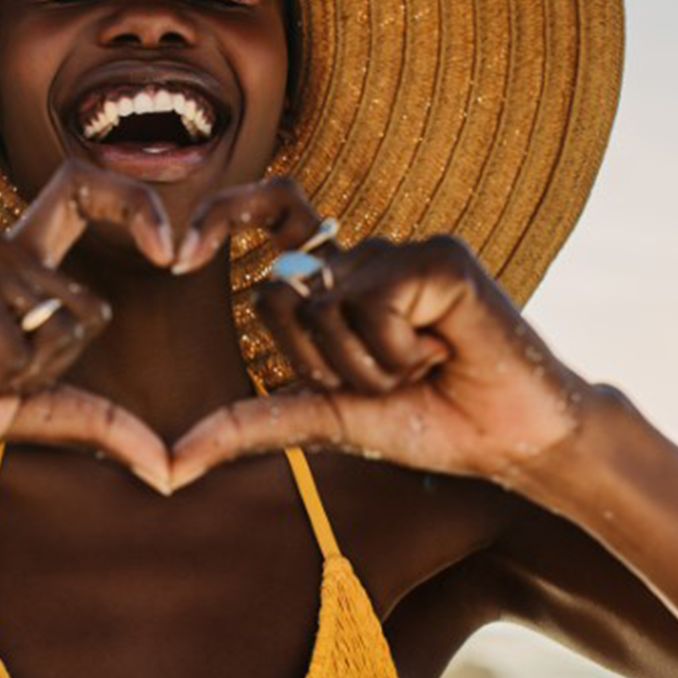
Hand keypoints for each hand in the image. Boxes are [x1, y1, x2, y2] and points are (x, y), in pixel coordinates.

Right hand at [0, 161, 177, 491]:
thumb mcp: (14, 412)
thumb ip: (88, 420)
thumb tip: (168, 469)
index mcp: (14, 264)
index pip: (88, 196)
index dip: (139, 205)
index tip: (176, 251)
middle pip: (89, 308)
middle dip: (47, 369)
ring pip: (52, 331)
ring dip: (2, 378)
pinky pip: (12, 347)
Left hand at [168, 178, 590, 489]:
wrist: (508, 443)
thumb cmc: (426, 423)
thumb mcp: (324, 419)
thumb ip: (249, 426)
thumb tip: (168, 465)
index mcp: (336, 281)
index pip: (271, 212)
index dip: (224, 212)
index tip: (178, 255)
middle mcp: (363, 255)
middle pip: (278, 294)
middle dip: (319, 366)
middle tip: (385, 379)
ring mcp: (401, 249)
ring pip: (324, 307)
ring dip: (367, 368)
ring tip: (421, 369)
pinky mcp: (438, 256)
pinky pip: (373, 304)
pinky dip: (399, 353)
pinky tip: (445, 352)